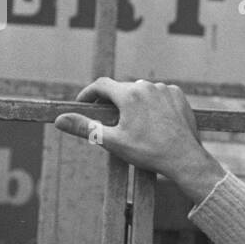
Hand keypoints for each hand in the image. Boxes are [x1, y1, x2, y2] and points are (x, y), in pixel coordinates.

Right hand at [54, 78, 223, 200]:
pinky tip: (151, 120)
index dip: (88, 94)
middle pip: (122, 89)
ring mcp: (165, 89)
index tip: (82, 104)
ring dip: (133, 102)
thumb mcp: (113, 141)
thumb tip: (60, 120)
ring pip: (141, 91)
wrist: (185, 158)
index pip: (101, 85)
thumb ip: (86, 128)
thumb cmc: (149, 152)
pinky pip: (159, 95)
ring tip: (131, 122)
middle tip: (107, 118)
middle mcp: (147, 86)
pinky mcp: (178, 96)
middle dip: (112, 101)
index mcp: (129, 94)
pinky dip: (152, 103)